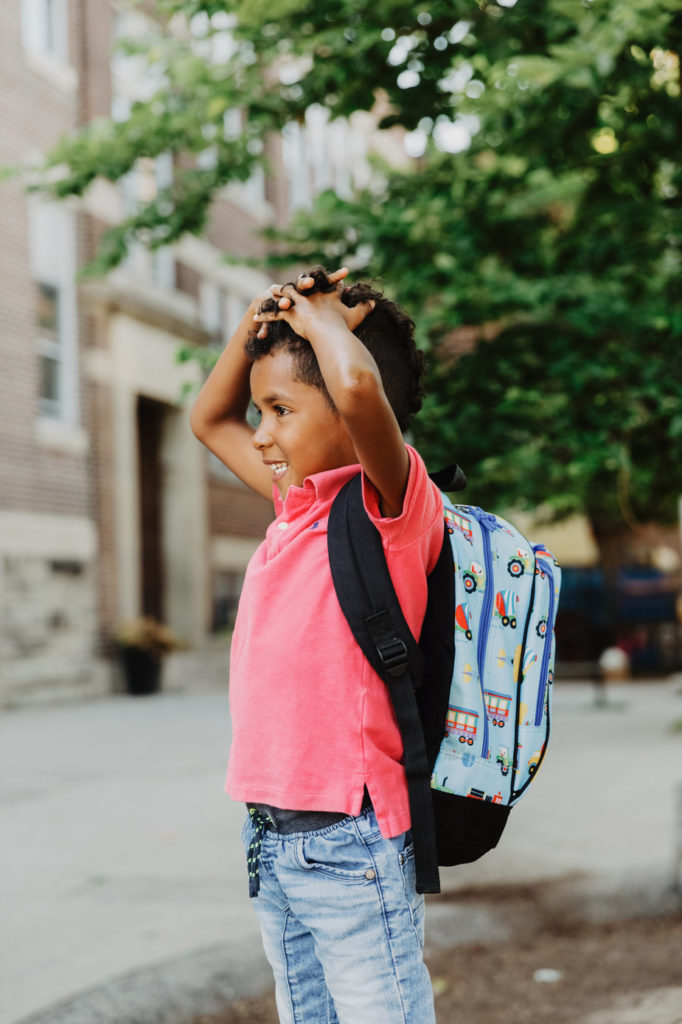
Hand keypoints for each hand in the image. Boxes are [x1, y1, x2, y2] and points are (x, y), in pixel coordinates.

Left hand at [253, 267, 374, 338]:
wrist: (330, 330)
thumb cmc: (343, 325)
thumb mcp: (356, 315)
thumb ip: (365, 308)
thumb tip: (375, 302)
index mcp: (325, 295)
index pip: (325, 285)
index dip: (324, 282)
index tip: (321, 280)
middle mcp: (311, 296)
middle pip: (301, 285)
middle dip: (294, 284)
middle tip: (289, 282)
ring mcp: (300, 303)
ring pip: (285, 296)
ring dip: (275, 295)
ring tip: (267, 293)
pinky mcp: (290, 313)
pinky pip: (275, 315)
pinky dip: (265, 317)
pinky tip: (255, 319)